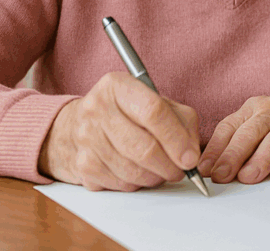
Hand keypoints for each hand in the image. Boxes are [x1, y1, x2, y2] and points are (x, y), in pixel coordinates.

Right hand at [38, 71, 202, 190]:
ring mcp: (86, 138)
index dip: (177, 139)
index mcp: (117, 86)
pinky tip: (139, 173)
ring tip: (161, 170)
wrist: (77, 126)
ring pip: (133, 171)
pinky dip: (137, 184)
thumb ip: (182, 121)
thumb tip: (191, 154)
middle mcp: (97, 109)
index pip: (153, 112)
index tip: (190, 158)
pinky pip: (121, 184)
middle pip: (144, 147)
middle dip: (169, 166)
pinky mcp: (83, 165)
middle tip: (180, 170)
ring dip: (155, 177)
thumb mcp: (157, 102)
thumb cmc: (127, 113)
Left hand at [198, 91, 269, 184]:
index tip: (205, 169)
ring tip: (248, 177)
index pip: (230, 126)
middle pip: (252, 132)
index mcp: (254, 108)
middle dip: (234, 154)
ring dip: (262, 159)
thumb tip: (211, 168)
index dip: (216, 148)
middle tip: (222, 176)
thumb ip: (238, 141)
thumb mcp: (260, 122)